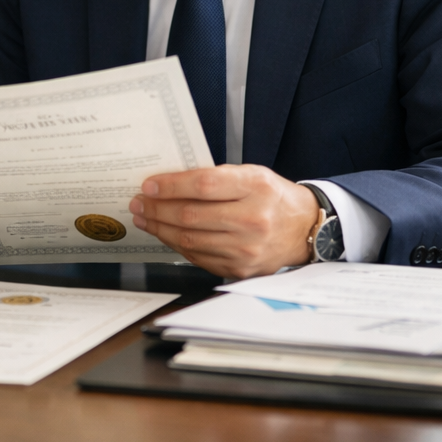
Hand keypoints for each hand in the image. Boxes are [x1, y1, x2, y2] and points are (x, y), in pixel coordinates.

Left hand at [128, 164, 319, 277]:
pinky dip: (177, 244)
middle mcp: (253, 219)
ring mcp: (247, 248)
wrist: (303, 228)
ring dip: (160, 228)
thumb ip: (215, 177)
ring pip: (190, 239)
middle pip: (191, 215)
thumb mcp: (250, 174)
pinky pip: (198, 257)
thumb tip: (170, 182)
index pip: (204, 185)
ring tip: (145, 218)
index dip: (171, 186)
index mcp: (255, 187)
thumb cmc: (272, 196)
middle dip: (156, 209)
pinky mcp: (241, 268)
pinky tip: (165, 233)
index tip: (148, 185)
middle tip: (138, 203)